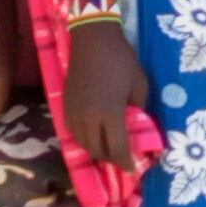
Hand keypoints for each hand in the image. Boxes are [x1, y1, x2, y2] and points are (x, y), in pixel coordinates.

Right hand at [60, 17, 149, 170]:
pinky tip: (93, 135)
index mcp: (109, 113)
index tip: (133, 167)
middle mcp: (88, 117)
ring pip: (83, 143)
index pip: (116, 149)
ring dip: (96, 150)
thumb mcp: (139, 85)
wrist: (93, 39)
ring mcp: (74, 112)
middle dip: (112, 158)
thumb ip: (139, 110)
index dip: (126, 162)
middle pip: (98, 150)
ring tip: (109, 148)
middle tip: (123, 157)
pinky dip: (84, 139)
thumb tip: (138, 127)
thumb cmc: (121, 60)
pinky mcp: (65, 105)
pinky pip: (73, 131)